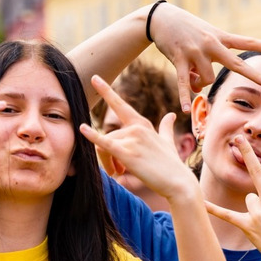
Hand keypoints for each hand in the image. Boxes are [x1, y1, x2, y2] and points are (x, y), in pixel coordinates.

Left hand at [81, 74, 199, 201]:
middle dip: (106, 156)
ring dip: (107, 163)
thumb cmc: (172, 165)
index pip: (120, 105)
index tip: (95, 78)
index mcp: (142, 124)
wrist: (178, 183)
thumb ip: (166, 127)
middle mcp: (136, 128)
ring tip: (119, 173)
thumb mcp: (168, 142)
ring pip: (104, 147)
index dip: (107, 91)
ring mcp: (132, 139)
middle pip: (107, 137)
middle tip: (117, 171)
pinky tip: (82, 129)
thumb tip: (172, 114)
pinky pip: (104, 143)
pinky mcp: (128, 154)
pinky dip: (92, 136)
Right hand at [147, 3, 260, 111]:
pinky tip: (185, 111)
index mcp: (220, 37)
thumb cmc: (185, 29)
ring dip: (200, 84)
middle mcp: (211, 44)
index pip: (247, 42)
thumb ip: (207, 63)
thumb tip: (199, 88)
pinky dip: (185, 97)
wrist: (160, 18)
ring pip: (206, 80)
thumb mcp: (203, 39)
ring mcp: (195, 51)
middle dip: (254, 75)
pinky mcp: (179, 59)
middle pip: (236, 64)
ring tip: (192, 78)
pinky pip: (184, 83)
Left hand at [205, 130, 260, 260]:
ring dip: (254, 208)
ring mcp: (259, 213)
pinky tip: (200, 202)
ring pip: (248, 198)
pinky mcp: (248, 225)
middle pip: (257, 172)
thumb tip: (251, 195)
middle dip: (248, 153)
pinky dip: (213, 209)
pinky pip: (227, 214)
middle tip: (238, 137)